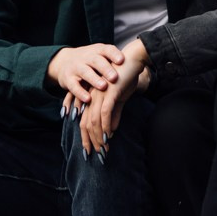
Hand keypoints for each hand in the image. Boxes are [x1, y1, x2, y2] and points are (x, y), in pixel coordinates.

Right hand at [48, 43, 126, 111]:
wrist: (64, 61)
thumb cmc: (90, 62)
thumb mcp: (102, 57)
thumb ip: (116, 62)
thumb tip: (140, 65)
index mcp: (98, 51)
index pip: (107, 50)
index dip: (114, 54)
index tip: (122, 60)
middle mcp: (87, 57)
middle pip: (96, 61)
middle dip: (105, 68)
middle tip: (115, 77)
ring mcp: (76, 67)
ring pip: (85, 72)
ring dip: (94, 79)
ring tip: (104, 87)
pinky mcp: (68, 79)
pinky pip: (74, 86)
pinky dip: (80, 92)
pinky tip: (88, 99)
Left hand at [79, 39, 149, 154]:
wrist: (133, 60)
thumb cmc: (126, 77)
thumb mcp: (119, 98)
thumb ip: (114, 113)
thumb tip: (110, 130)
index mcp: (91, 97)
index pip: (83, 120)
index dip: (85, 136)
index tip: (89, 150)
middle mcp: (91, 96)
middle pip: (84, 122)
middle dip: (88, 140)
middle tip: (93, 155)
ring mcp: (98, 94)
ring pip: (93, 119)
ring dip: (97, 136)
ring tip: (103, 149)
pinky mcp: (108, 92)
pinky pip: (104, 112)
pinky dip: (105, 125)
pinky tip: (108, 136)